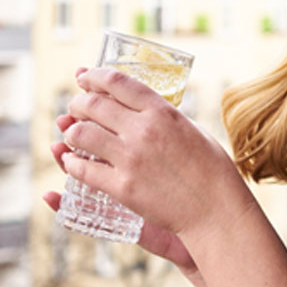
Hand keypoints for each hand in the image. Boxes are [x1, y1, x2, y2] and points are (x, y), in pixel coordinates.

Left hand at [50, 65, 242, 241]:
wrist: (216, 209)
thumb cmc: (212, 170)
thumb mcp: (191, 129)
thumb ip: (163, 116)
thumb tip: (139, 106)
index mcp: (162, 111)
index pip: (117, 82)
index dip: (93, 76)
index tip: (84, 77)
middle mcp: (143, 130)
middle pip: (93, 104)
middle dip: (78, 103)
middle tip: (75, 107)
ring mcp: (130, 159)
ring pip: (80, 134)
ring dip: (71, 131)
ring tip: (72, 133)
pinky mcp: (122, 187)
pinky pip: (82, 168)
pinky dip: (71, 162)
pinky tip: (72, 161)